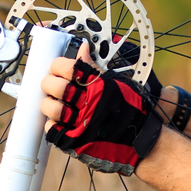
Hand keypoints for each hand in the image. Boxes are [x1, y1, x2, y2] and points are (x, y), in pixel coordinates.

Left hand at [40, 48, 162, 174]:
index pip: (66, 67)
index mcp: (96, 85)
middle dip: (49, 84)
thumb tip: (83, 49)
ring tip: (58, 105)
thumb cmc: (131, 111)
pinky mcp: (74, 141)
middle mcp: (87, 102)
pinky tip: (61, 121)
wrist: (140, 140)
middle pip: (53, 86)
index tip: (60, 69)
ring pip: (50, 108)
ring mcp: (80, 123)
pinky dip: (53, 124)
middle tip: (54, 86)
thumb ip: (94, 67)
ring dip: (49, 105)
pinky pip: (52, 128)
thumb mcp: (116, 82)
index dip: (58, 66)